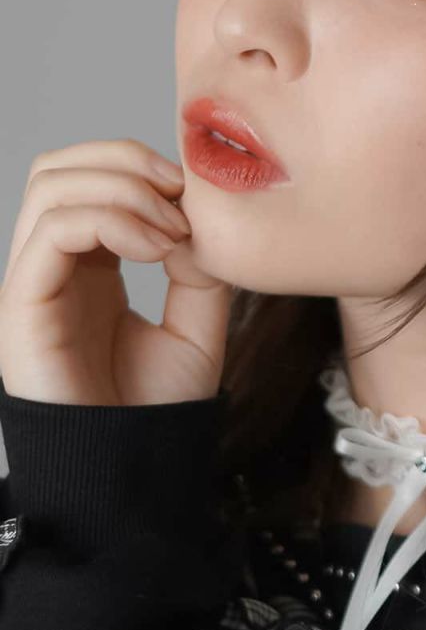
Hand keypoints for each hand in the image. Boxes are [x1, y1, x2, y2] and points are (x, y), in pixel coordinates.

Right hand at [0, 138, 230, 404]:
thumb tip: (197, 215)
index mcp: (89, 264)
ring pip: (50, 186)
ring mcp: (32, 283)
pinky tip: (156, 249)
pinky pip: (51, 232)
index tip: (195, 194)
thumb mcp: (198, 321)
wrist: (137, 469)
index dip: (140, 164)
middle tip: (180, 196)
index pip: (88, 174)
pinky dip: (109, 220)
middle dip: (125, 161)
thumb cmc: (158, 406)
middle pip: (59, 166)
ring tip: (171, 231)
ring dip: (122, 188)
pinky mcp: (22, 307)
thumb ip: (199, 264)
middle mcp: (53, 267)